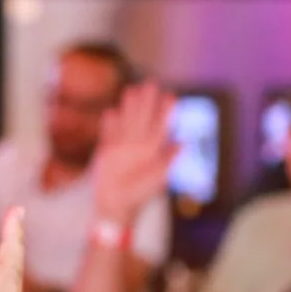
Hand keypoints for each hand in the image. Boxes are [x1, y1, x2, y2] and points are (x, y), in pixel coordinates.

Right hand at [91, 82, 177, 223]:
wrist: (116, 207)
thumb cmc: (139, 196)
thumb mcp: (158, 179)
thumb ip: (168, 160)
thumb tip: (183, 143)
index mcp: (152, 152)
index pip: (160, 126)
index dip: (165, 112)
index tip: (171, 95)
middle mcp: (138, 147)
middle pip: (143, 119)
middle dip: (147, 102)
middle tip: (151, 84)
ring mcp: (122, 149)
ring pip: (126, 122)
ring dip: (128, 107)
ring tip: (131, 90)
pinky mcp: (107, 154)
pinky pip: (108, 135)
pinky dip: (109, 125)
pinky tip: (110, 113)